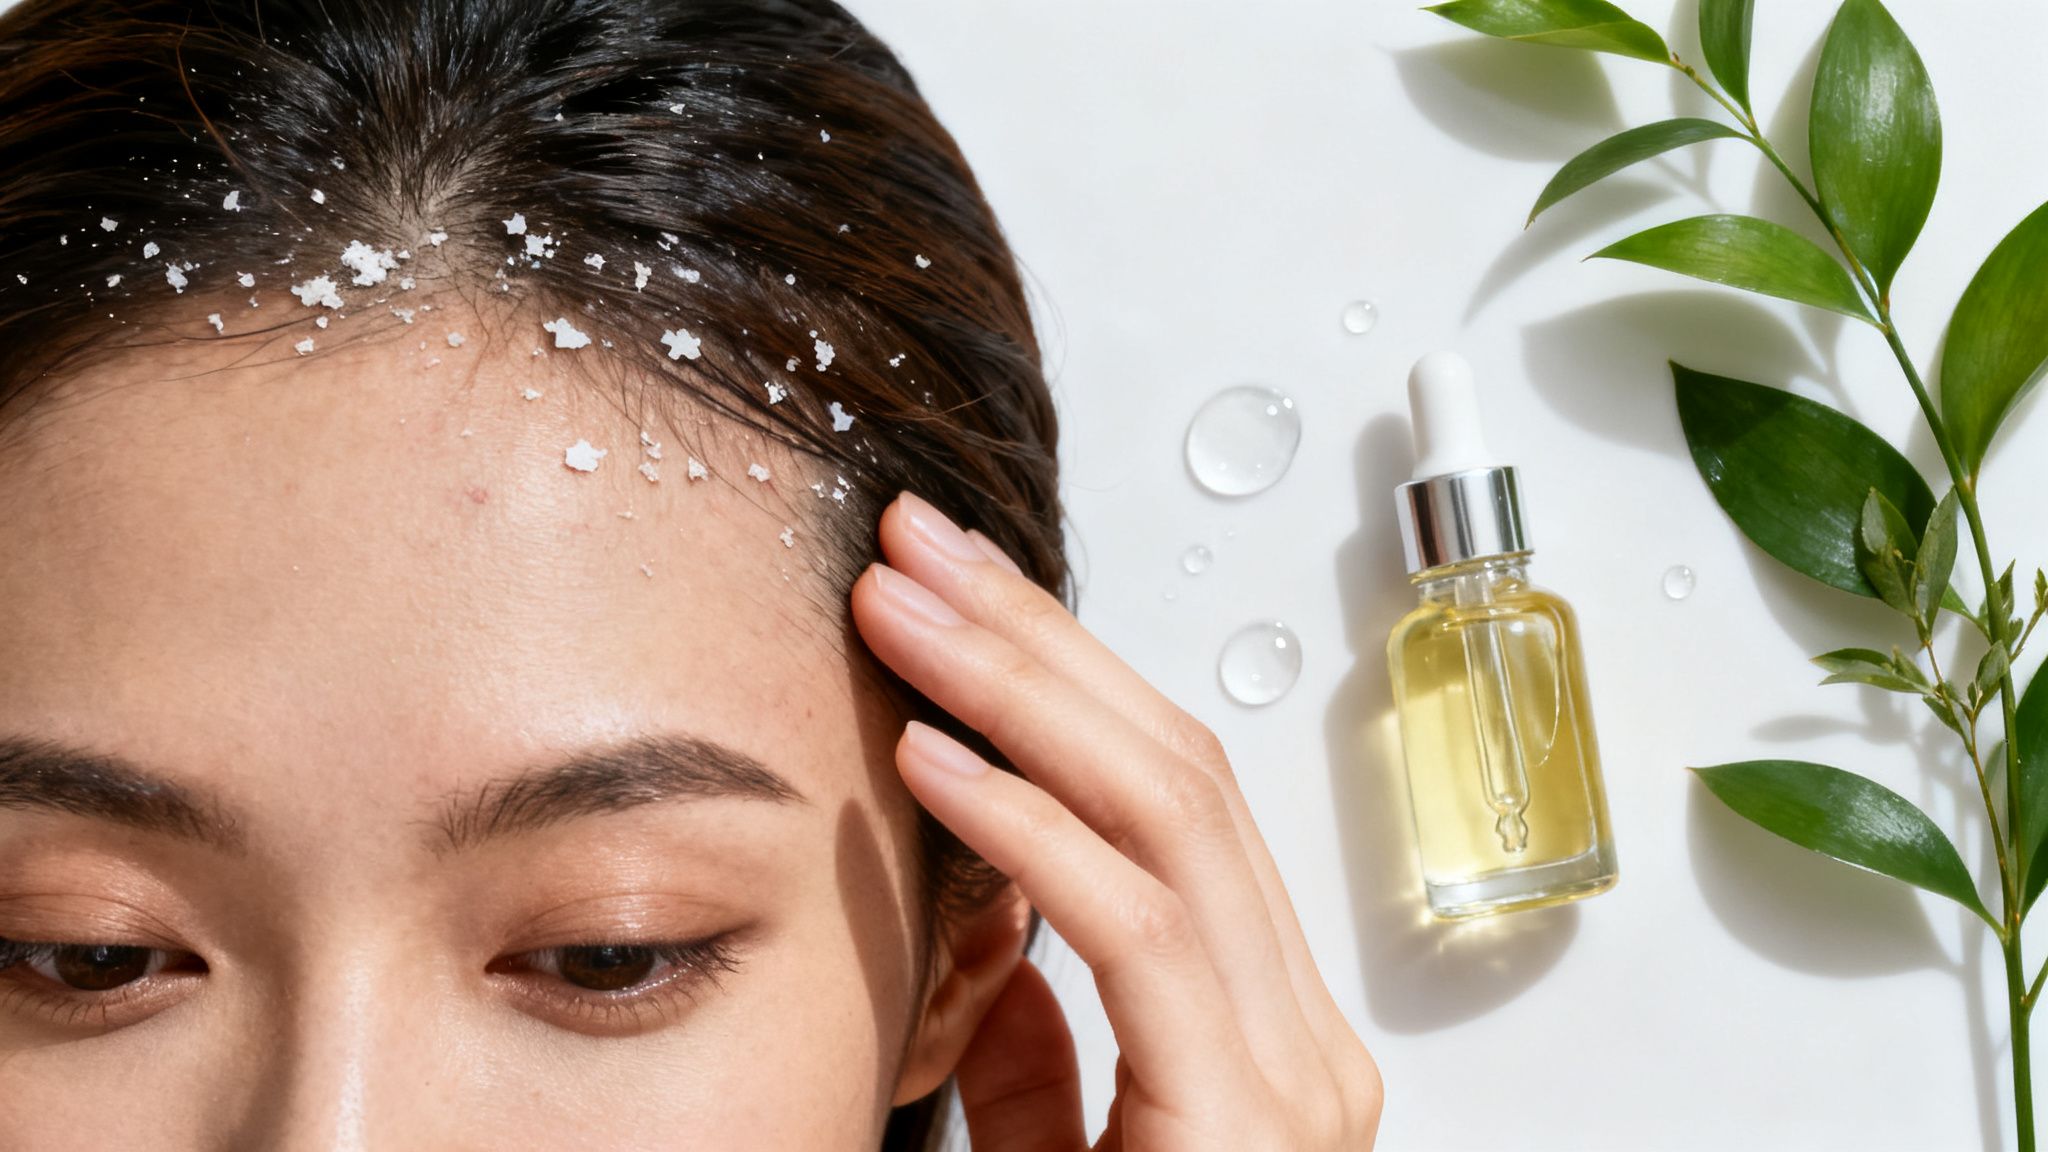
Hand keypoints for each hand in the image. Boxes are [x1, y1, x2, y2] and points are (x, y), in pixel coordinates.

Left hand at [850, 491, 1382, 1151]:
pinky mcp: (1246, 1117)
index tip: (950, 604)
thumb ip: (1044, 1066)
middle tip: (920, 552)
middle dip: (1038, 644)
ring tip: (903, 617)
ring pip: (1165, 818)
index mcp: (1269, 1038)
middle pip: (1176, 774)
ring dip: (1019, 694)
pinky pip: (1134, 927)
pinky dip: (1027, 825)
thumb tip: (1004, 956)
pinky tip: (929, 758)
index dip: (1060, 682)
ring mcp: (1294, 1072)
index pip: (1174, 806)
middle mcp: (1302, 1040)